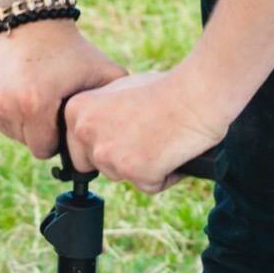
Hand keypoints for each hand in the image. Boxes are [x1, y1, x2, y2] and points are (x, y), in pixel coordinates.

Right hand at [0, 20, 126, 158]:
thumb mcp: (101, 72)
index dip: (56, 135)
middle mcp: (5, 106)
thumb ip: (117, 104)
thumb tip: (125, 135)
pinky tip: (12, 86)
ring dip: (20, 120)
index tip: (59, 112)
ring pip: (9, 132)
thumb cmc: (68, 49)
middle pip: (26, 142)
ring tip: (30, 89)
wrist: (27, 17)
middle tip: (45, 98)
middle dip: (38, 129)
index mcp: (35, 105)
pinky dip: (2, 109)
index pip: (44, 149)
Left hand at [63, 67, 226, 192]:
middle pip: (99, 167)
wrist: (197, 91)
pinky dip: (166, 175)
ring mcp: (108, 153)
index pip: (79, 149)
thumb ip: (99, 114)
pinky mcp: (134, 171)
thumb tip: (96, 134)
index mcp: (77, 110)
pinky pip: (150, 185)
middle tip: (147, 135)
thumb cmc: (165, 87)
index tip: (127, 133)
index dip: (107, 144)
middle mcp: (85, 132)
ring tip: (162, 139)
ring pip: (123, 177)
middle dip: (122, 158)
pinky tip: (174, 151)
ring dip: (144, 167)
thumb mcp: (118, 91)